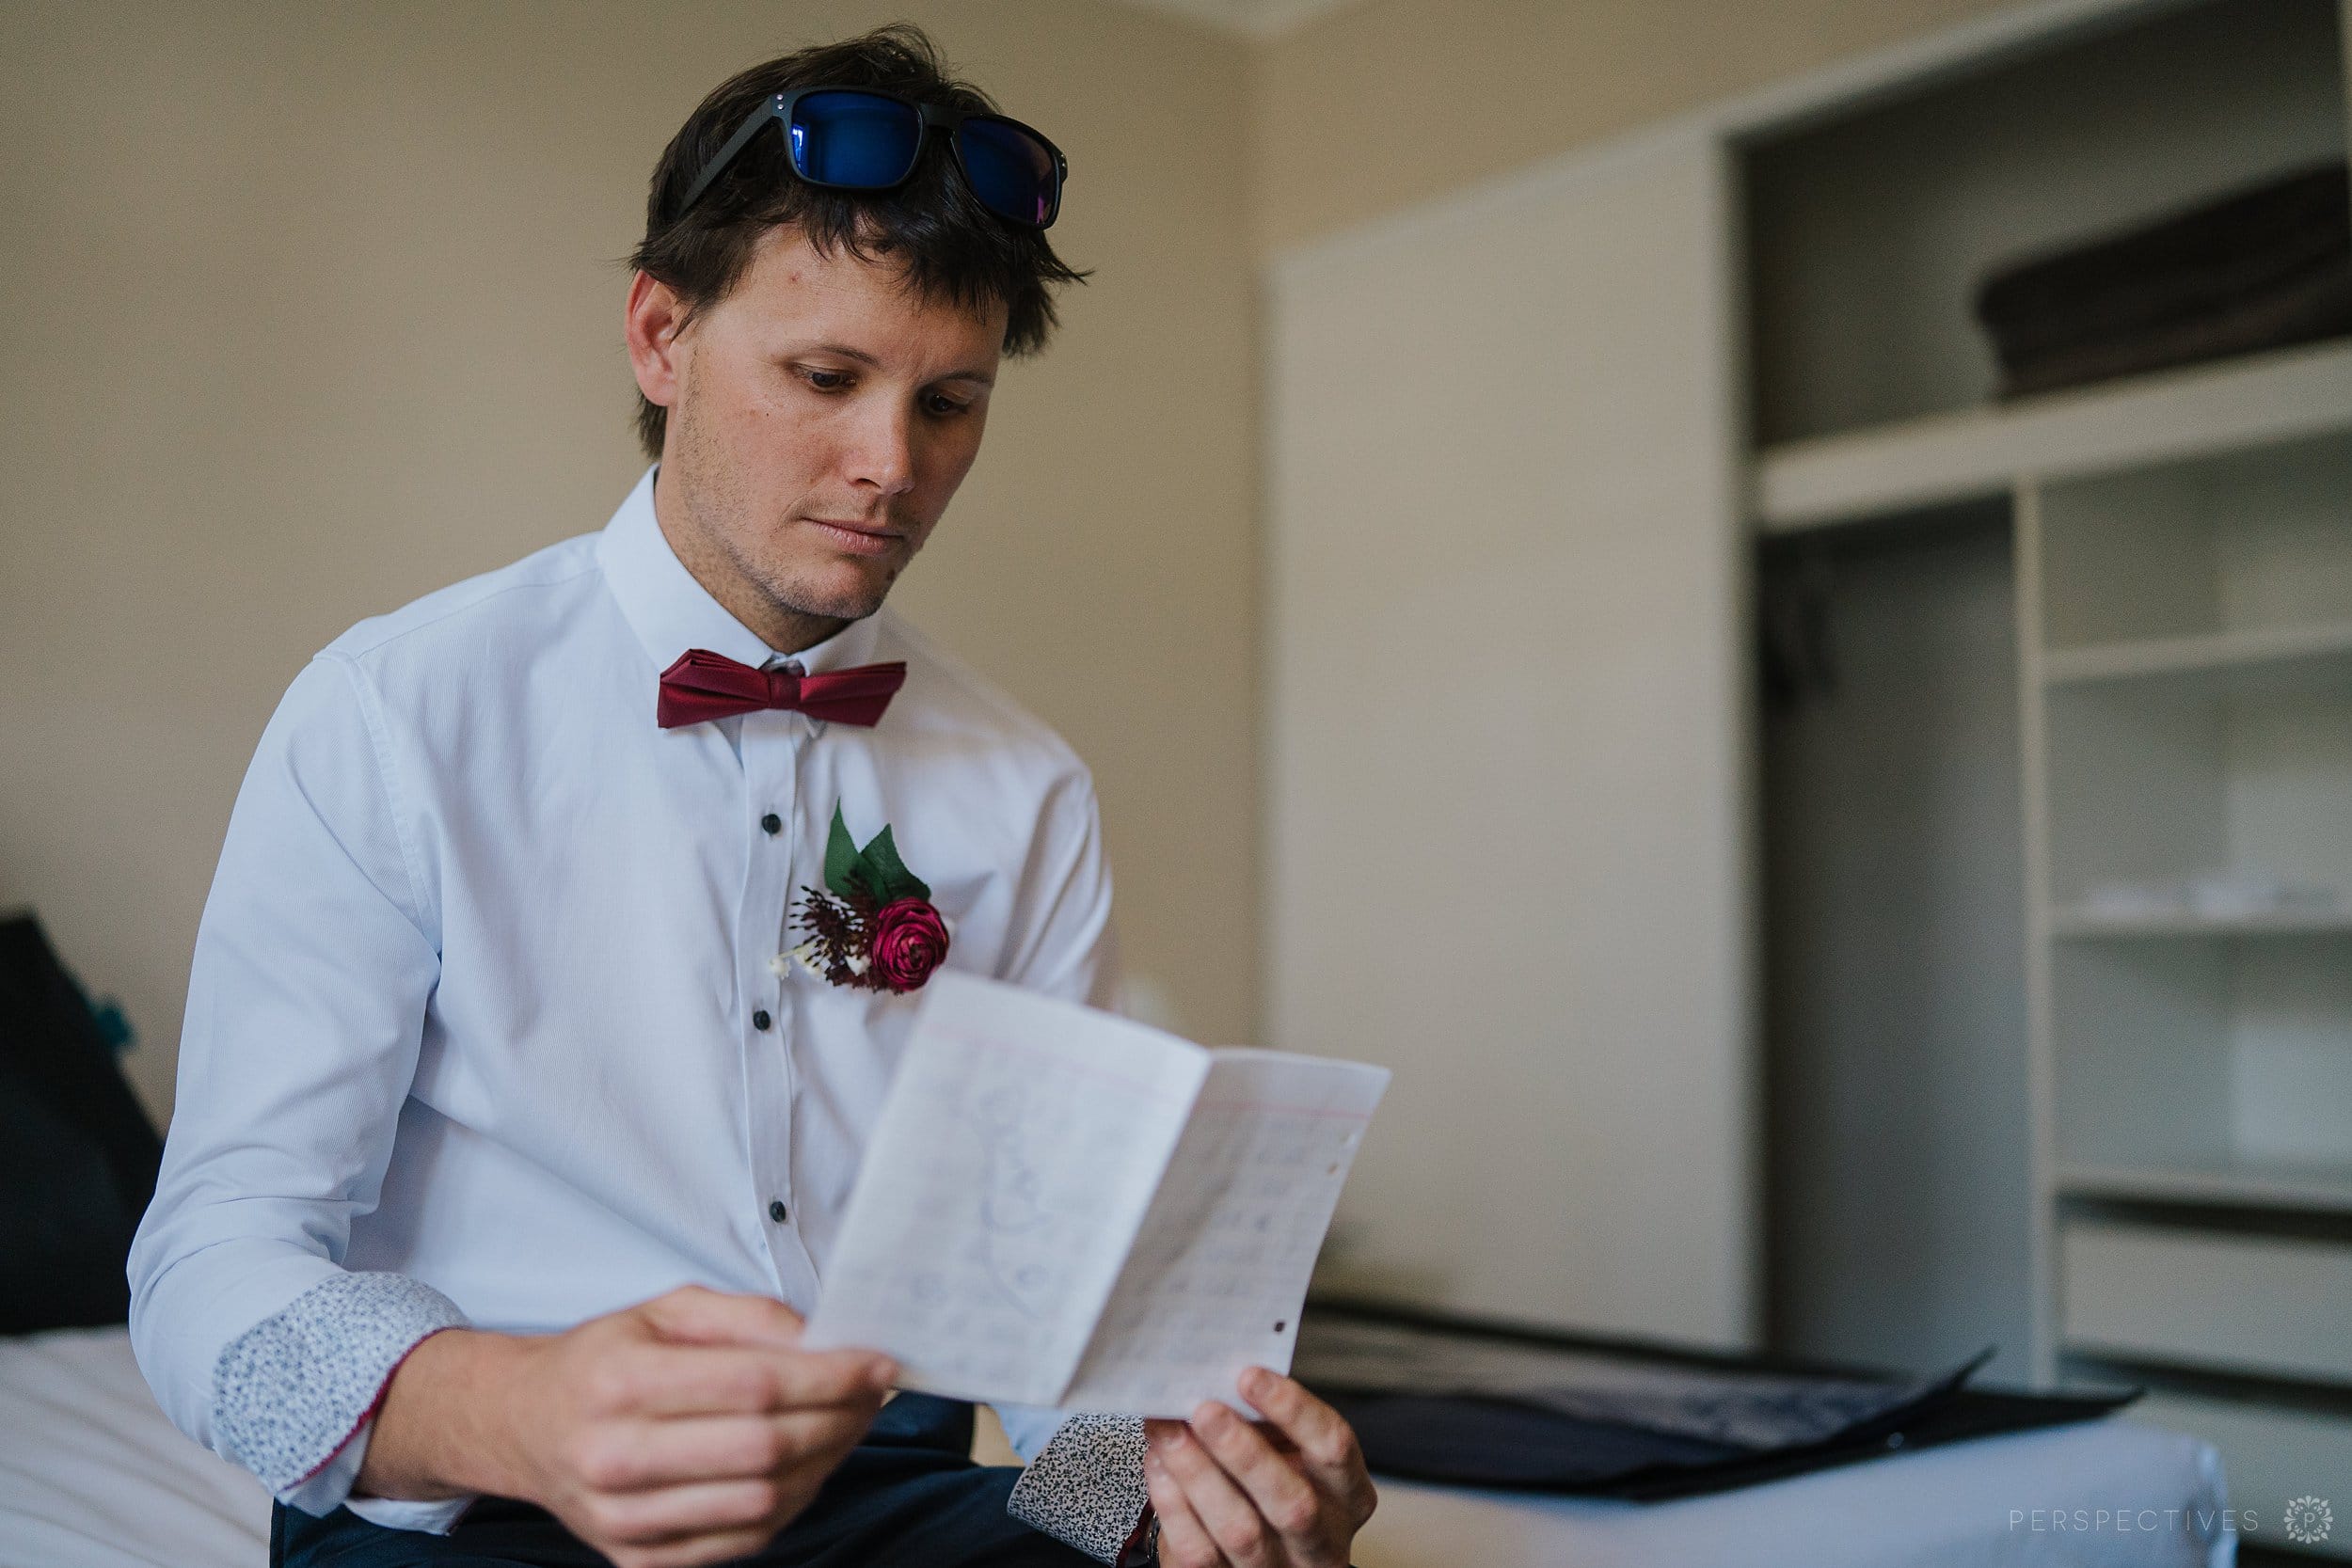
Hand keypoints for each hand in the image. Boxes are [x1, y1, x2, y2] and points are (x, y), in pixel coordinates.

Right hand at [364, 1285, 894, 1567]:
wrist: (525, 1425)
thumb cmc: (605, 1360)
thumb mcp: (666, 1310)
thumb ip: (747, 1316)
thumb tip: (823, 1339)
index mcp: (621, 1383)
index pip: (753, 1385)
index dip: (830, 1375)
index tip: (877, 1361)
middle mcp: (615, 1457)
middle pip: (764, 1449)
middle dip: (839, 1418)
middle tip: (874, 1393)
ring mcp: (623, 1520)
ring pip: (761, 1502)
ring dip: (826, 1463)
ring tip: (848, 1424)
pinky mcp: (637, 1559)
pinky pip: (743, 1542)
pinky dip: (791, 1503)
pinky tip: (808, 1465)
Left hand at [1141, 1367, 1376, 1567]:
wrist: (1255, 1550)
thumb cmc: (1271, 1482)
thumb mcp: (1286, 1452)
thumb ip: (1263, 1422)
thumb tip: (1214, 1377)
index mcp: (1348, 1494)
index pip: (1334, 1447)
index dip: (1294, 1410)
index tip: (1249, 1376)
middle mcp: (1323, 1540)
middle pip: (1292, 1503)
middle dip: (1244, 1452)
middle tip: (1205, 1410)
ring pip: (1241, 1531)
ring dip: (1198, 1474)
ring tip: (1168, 1431)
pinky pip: (1199, 1551)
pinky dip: (1174, 1504)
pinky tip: (1160, 1465)